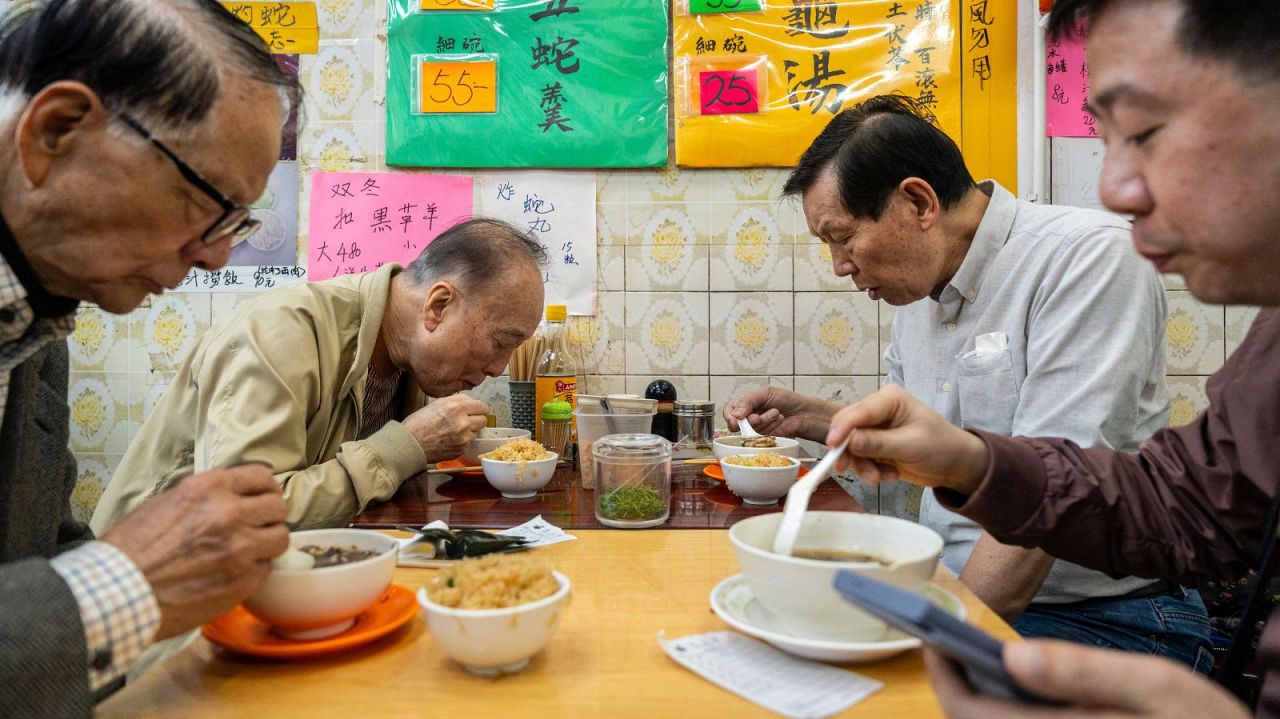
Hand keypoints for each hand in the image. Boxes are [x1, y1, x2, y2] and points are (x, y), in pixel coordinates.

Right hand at [101, 465, 288, 639]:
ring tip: (250, 551)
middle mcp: (230, 513)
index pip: (263, 477)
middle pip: (278, 507)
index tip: (262, 499)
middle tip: (257, 527)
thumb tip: (229, 495)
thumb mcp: (165, 502)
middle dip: (269, 516)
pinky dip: (255, 571)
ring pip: (281, 538)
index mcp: (210, 487)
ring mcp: (241, 548)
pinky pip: (267, 569)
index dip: (265, 490)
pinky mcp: (243, 580)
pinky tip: (235, 574)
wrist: (119, 592)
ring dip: (268, 544)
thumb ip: (204, 496)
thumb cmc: (131, 549)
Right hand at [402, 394, 488, 462]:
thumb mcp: (437, 403)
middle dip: (476, 419)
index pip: (482, 406)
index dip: (479, 408)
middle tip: (467, 419)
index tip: (476, 410)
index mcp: (457, 407)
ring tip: (454, 430)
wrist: (410, 444)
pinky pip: (469, 442)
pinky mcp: (462, 449)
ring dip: (469, 430)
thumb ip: (456, 400)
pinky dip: (463, 441)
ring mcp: (464, 437)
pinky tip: (450, 438)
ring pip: (477, 431)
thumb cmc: (419, 424)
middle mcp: (463, 422)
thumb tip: (469, 401)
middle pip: (484, 419)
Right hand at [722, 386, 836, 441]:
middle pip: (736, 424)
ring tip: (775, 412)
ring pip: (749, 430)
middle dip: (748, 420)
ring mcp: (757, 427)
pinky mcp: (765, 437)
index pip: (730, 410)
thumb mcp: (766, 393)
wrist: (804, 412)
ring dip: (764, 420)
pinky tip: (778, 420)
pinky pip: (760, 435)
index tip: (737, 419)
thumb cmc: (787, 399)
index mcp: (746, 402)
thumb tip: (735, 413)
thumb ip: (748, 401)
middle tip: (757, 416)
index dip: (730, 416)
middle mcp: (749, 415)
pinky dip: (770, 426)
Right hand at [825, 385, 988, 494]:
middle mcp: (877, 411)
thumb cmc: (941, 447)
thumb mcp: (910, 445)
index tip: (832, 445)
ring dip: (863, 466)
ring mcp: (874, 429)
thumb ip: (878, 443)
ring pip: (850, 447)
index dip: (842, 428)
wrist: (955, 466)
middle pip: (847, 429)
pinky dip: (871, 470)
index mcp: (889, 400)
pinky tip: (890, 475)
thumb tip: (849, 441)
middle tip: (851, 471)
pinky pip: (859, 459)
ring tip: (881, 478)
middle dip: (852, 453)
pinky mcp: (873, 446)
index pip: (858, 411)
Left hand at [925, 639, 1247, 718]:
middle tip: (948, 635)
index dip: (940, 671)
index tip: (931, 631)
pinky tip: (1017, 681)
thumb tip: (1012, 653)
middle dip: (954, 679)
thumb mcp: (1158, 688)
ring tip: (973, 652)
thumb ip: (1084, 670)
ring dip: (978, 695)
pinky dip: (1007, 707)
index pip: (966, 710)